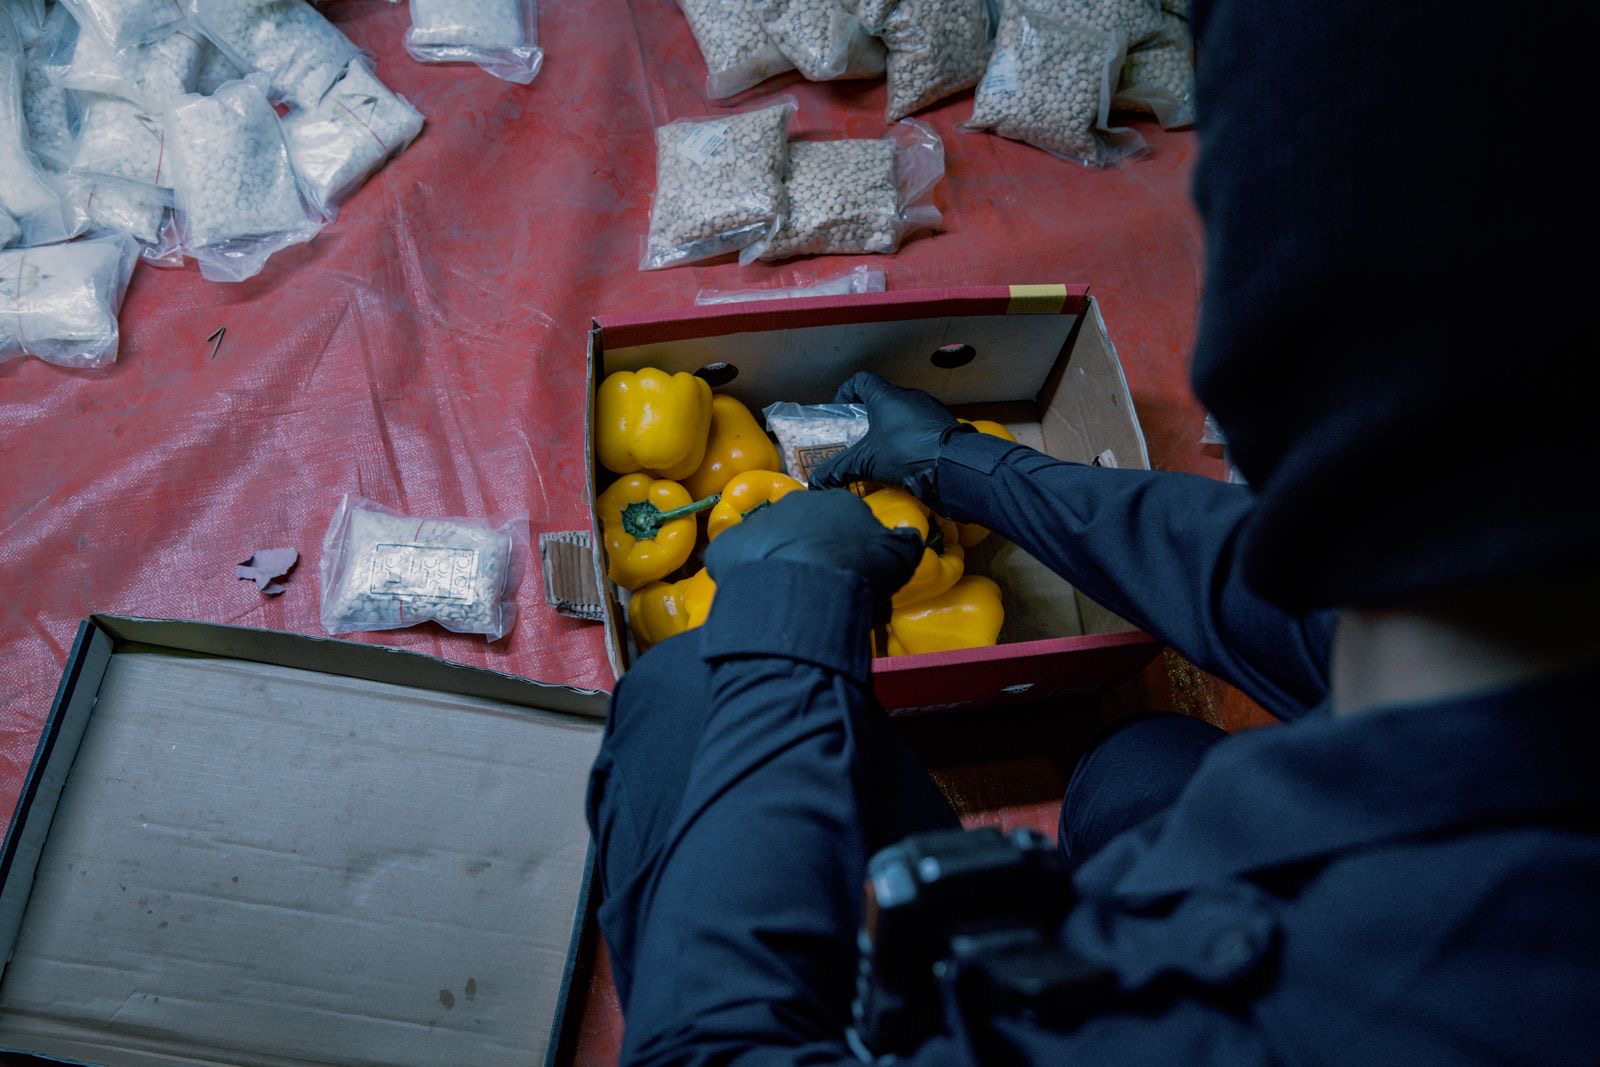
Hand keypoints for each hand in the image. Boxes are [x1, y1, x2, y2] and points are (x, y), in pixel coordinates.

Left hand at [704, 490, 923, 622]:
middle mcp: (796, 503)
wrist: (803, 586)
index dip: (848, 548)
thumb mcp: (899, 559)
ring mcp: (759, 521)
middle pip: (804, 527)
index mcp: (838, 503)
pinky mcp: (728, 544)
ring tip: (786, 596)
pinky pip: (737, 559)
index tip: (851, 573)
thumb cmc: (856, 570)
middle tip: (818, 587)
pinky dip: (745, 575)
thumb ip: (905, 544)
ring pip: (769, 541)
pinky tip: (757, 598)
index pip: (845, 520)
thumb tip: (908, 536)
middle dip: (810, 551)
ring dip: (776, 562)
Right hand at [808, 372, 973, 508]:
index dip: (846, 392)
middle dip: (867, 418)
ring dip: (889, 431)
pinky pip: (920, 429)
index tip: (841, 410)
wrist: (953, 466)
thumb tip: (815, 483)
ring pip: (902, 415)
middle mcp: (909, 397)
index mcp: (887, 396)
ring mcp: (929, 410)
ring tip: (879, 454)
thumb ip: (839, 469)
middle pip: (881, 399)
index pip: (861, 380)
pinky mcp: (943, 426)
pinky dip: (908, 441)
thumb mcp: (866, 462)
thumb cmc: (907, 453)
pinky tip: (904, 462)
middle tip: (856, 438)